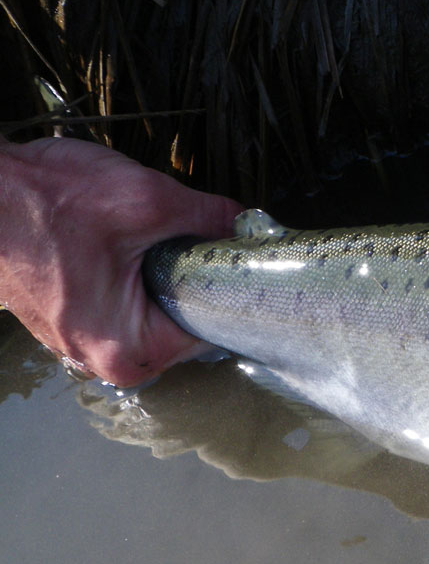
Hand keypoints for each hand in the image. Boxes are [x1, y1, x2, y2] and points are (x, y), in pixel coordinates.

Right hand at [0, 137, 240, 384]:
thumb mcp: (146, 201)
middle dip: (190, 278)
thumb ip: (210, 219)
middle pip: (183, 322)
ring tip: (143, 235)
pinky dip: (131, 273)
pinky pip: (123, 303)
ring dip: (159, 272)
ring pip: (154, 309)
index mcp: (129, 353)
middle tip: (184, 235)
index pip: (210, 331)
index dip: (226, 290)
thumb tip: (248, 227)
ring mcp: (84, 343)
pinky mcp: (72, 321)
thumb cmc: (45, 201)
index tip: (230, 259)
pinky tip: (119, 243)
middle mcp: (105, 362)